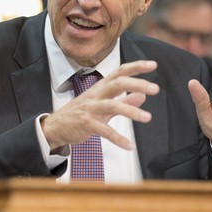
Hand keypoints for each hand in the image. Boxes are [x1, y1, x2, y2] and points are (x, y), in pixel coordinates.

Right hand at [41, 60, 159, 150]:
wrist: (55, 126)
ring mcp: (90, 109)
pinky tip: (130, 146)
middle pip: (117, 83)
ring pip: (113, 106)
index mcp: (100, 87)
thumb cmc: (80, 113)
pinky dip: (118, 139)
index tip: (153, 65)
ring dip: (131, 111)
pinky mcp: (86, 124)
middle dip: (137, 84)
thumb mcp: (103, 105)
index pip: (120, 72)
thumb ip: (123, 100)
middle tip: (156, 88)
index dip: (136, 67)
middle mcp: (96, 95)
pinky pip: (105, 131)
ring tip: (148, 117)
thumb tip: (143, 95)